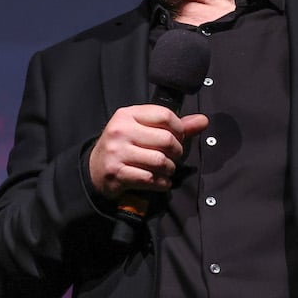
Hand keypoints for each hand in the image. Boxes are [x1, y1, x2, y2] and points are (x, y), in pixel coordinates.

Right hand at [88, 105, 208, 199]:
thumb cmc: (124, 146)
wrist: (95, 169)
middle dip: (177, 152)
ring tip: (166, 170)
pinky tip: (159, 181)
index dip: (179, 129)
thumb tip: (203, 120)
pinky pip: (150, 179)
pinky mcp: (117, 173)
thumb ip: (174, 126)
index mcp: (127, 115)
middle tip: (173, 157)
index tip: (177, 137)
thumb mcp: (143, 130)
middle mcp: (120, 131)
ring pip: (160, 161)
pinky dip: (161, 183)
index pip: (165, 115)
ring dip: (169, 169)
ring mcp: (117, 152)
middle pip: (166, 140)